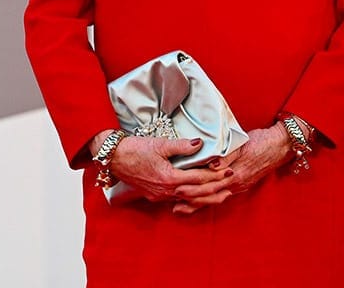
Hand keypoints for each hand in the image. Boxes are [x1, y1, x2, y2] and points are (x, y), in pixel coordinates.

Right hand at [98, 135, 234, 203]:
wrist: (113, 158)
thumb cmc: (134, 149)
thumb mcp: (159, 144)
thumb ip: (181, 146)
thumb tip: (199, 144)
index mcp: (169, 178)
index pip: (199, 179)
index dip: (216, 175)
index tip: (229, 170)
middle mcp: (166, 191)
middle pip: (197, 193)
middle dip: (216, 189)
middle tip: (231, 184)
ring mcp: (159, 195)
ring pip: (188, 199)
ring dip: (205, 197)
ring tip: (220, 195)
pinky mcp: (154, 195)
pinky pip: (177, 200)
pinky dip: (190, 198)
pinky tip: (196, 196)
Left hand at [171, 124, 292, 215]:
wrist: (280, 146)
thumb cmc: (261, 142)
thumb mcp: (243, 145)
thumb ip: (227, 155)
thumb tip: (212, 164)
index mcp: (235, 173)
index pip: (210, 184)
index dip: (193, 188)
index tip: (178, 188)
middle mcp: (236, 183)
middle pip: (210, 195)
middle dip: (191, 199)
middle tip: (174, 201)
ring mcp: (239, 185)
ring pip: (215, 198)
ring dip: (198, 204)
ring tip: (181, 208)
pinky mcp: (241, 184)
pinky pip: (222, 196)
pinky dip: (209, 200)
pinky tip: (200, 203)